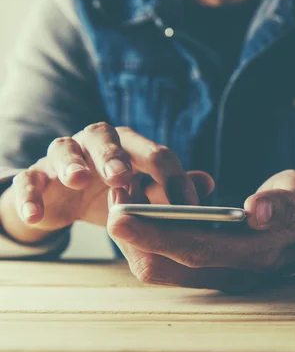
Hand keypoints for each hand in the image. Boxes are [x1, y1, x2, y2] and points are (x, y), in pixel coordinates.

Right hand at [0, 123, 206, 242]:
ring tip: (78, 179)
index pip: (157, 155)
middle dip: (115, 156)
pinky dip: (30, 196)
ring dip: (72, 163)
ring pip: (64, 149)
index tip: (188, 208)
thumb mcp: (144, 194)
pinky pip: (29, 181)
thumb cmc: (112, 194)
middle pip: (105, 137)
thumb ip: (172, 189)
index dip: (174, 180)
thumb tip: (209, 182)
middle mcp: (96, 143)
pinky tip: (37, 214)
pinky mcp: (36, 176)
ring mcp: (63, 157)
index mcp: (130, 146)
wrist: (65, 202)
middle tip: (122, 176)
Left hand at [107, 170, 294, 291]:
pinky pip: (168, 264)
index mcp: (257, 252)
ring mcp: (220, 277)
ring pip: (162, 270)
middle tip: (113, 195)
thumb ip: (282, 202)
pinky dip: (148, 241)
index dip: (155, 234)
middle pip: (167, 267)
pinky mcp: (211, 272)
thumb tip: (255, 211)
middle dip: (132, 236)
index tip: (118, 214)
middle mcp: (234, 273)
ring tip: (124, 199)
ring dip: (136, 240)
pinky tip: (143, 211)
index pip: (196, 249)